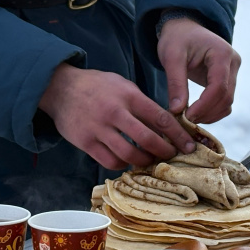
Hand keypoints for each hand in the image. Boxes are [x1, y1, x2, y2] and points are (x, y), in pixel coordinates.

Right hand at [38, 64, 195, 169]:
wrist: (60, 87)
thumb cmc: (97, 86)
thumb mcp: (122, 85)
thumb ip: (142, 103)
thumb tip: (165, 124)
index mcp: (128, 96)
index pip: (160, 118)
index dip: (178, 135)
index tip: (189, 145)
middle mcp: (115, 112)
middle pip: (148, 139)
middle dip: (165, 151)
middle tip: (171, 156)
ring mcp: (99, 129)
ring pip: (129, 155)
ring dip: (144, 161)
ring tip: (150, 160)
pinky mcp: (86, 142)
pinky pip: (110, 161)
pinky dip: (123, 165)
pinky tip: (127, 161)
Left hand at [157, 18, 240, 123]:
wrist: (183, 28)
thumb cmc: (176, 38)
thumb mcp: (171, 57)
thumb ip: (175, 83)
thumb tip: (177, 111)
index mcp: (222, 53)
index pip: (219, 87)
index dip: (204, 106)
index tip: (186, 117)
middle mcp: (233, 62)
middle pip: (226, 97)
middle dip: (206, 113)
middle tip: (184, 121)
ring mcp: (233, 72)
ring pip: (227, 102)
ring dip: (210, 115)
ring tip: (188, 118)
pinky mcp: (228, 79)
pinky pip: (224, 101)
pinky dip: (212, 111)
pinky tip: (195, 113)